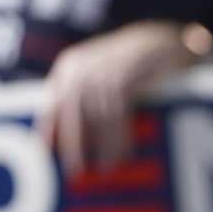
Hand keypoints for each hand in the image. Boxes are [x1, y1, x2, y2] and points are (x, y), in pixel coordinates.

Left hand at [37, 20, 201, 173]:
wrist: (167, 40)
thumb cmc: (136, 64)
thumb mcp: (104, 73)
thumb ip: (87, 96)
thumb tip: (70, 136)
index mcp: (70, 65)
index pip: (54, 101)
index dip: (48, 127)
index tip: (45, 151)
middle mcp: (82, 65)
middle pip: (72, 111)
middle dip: (73, 144)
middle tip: (76, 171)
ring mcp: (103, 69)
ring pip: (97, 117)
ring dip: (102, 147)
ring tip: (105, 171)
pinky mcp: (125, 75)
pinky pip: (118, 115)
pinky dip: (120, 139)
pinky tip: (123, 156)